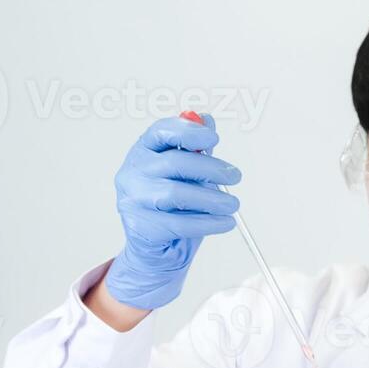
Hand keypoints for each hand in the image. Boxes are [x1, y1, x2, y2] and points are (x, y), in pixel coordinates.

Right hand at [105, 113, 241, 309]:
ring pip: (175, 194)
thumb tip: (208, 120)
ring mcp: (133, 199)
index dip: (188, 131)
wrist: (157, 247)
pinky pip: (179, 224)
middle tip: (235, 176)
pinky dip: (208, 223)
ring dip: (211, 199)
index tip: (214, 138)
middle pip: (173, 163)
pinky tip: (226, 223)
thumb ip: (195, 149)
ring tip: (233, 205)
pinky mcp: (140, 227)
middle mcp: (132, 171)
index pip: (161, 131)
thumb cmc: (174, 205)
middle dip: (210, 169)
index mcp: (144, 150)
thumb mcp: (186, 174)